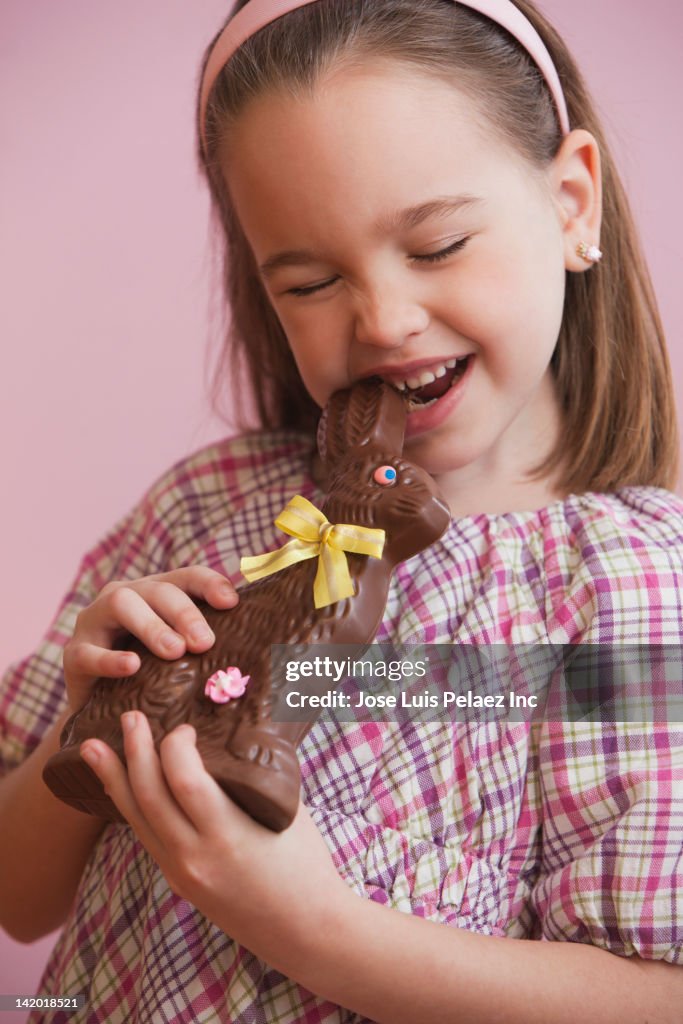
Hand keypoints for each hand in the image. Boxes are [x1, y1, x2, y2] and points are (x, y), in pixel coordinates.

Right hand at [63, 568, 238, 712]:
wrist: (103, 712)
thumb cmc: (153, 679)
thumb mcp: (181, 657)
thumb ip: (209, 647)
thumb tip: (267, 654)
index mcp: (156, 593)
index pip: (186, 577)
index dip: (210, 584)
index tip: (231, 603)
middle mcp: (124, 596)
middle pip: (157, 589)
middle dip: (184, 612)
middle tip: (205, 641)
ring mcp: (94, 621)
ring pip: (121, 603)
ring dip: (151, 625)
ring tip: (175, 651)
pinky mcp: (73, 653)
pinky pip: (89, 651)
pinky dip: (111, 659)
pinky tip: (132, 666)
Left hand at [79, 712, 349, 969]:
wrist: (304, 928)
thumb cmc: (305, 862)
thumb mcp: (284, 810)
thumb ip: (254, 774)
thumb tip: (235, 730)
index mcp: (227, 835)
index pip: (184, 781)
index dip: (175, 746)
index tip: (185, 728)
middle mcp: (194, 857)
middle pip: (148, 797)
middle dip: (134, 751)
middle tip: (129, 717)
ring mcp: (181, 873)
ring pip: (135, 819)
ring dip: (113, 779)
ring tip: (92, 748)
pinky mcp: (178, 881)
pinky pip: (146, 835)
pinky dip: (132, 804)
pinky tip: (121, 785)